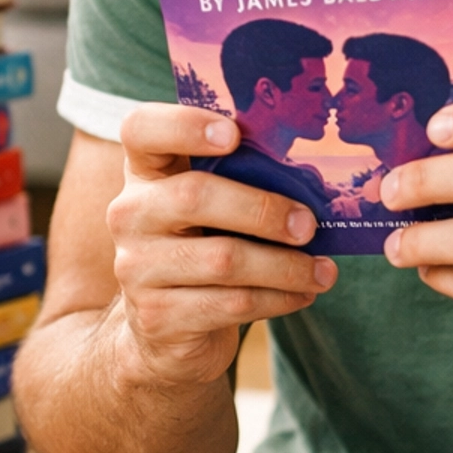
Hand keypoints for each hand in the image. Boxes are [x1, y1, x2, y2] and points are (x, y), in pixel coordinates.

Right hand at [106, 105, 335, 385]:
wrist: (166, 327)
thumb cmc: (204, 246)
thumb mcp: (212, 205)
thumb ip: (241, 178)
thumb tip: (313, 173)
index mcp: (145, 172)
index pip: (142, 129)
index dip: (184, 124)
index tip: (233, 133)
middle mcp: (129, 214)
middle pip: (194, 196)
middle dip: (262, 209)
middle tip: (309, 225)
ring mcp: (136, 267)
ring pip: (223, 260)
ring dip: (285, 266)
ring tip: (323, 271)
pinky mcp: (157, 316)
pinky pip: (230, 304)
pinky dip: (278, 299)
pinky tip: (303, 293)